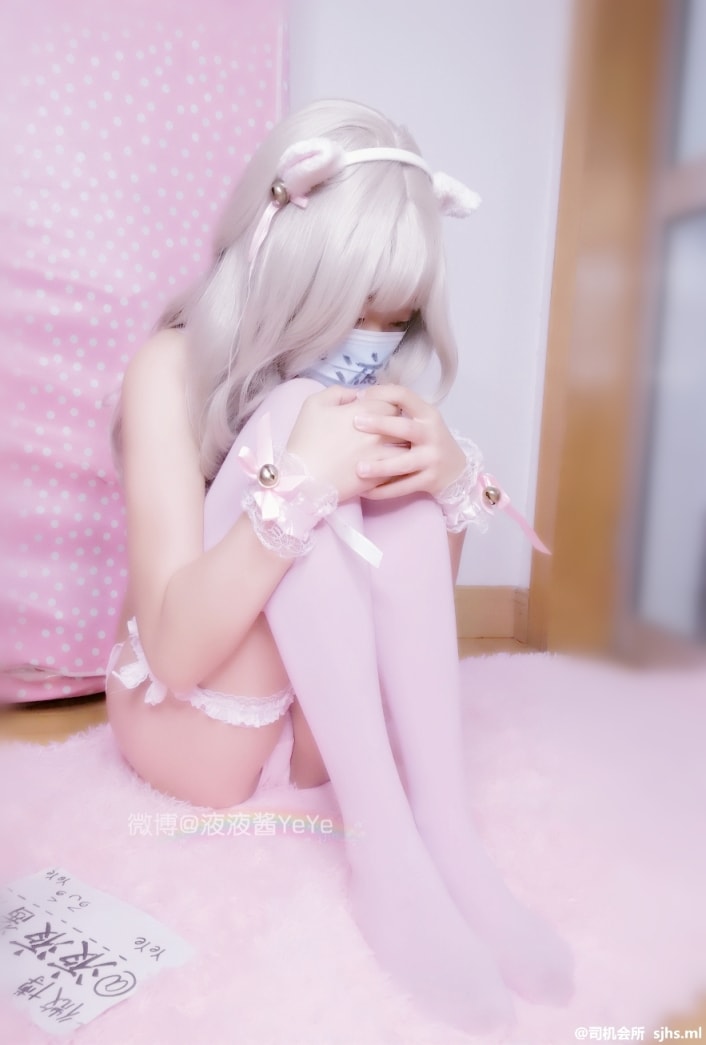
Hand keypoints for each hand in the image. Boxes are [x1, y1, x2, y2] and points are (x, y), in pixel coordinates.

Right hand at [285, 384, 403, 502]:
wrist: (302, 480)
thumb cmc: (305, 440)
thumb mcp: (314, 404)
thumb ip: (339, 392)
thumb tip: (358, 394)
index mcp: (363, 411)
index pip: (391, 402)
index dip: (385, 405)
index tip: (376, 411)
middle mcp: (377, 432)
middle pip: (402, 423)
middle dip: (396, 423)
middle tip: (385, 429)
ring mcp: (382, 456)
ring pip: (406, 447)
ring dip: (401, 445)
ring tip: (392, 447)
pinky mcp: (381, 477)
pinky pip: (400, 468)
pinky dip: (398, 465)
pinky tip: (389, 465)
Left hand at [352, 384, 465, 499]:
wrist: (456, 470)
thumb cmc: (428, 441)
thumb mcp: (422, 420)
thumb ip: (398, 410)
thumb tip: (360, 398)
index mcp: (427, 414)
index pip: (405, 396)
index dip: (381, 393)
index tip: (359, 397)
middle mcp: (432, 434)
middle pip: (405, 428)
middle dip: (380, 424)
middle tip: (356, 422)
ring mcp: (432, 459)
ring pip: (404, 464)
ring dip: (380, 467)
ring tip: (359, 469)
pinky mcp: (429, 481)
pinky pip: (403, 487)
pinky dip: (383, 491)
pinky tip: (365, 491)